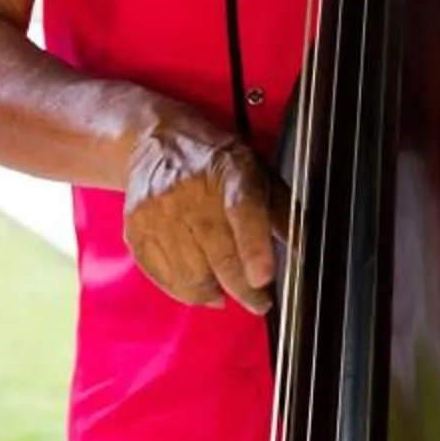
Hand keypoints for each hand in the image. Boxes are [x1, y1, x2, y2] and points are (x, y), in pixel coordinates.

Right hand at [123, 106, 286, 314]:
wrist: (153, 139)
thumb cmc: (214, 159)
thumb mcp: (257, 170)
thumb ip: (281, 209)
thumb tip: (303, 248)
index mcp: (229, 170)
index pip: (242, 209)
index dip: (254, 248)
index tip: (263, 278)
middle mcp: (190, 190)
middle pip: (218, 255)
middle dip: (244, 290)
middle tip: (260, 301)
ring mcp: (158, 211)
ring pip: (191, 275)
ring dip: (214, 294)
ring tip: (227, 293)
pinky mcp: (136, 228)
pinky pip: (162, 277)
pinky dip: (184, 292)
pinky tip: (201, 290)